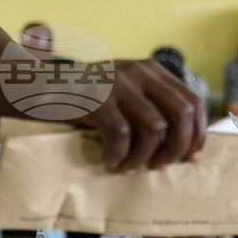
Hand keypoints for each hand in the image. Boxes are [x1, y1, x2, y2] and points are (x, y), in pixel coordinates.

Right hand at [69, 59, 206, 172]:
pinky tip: (109, 159)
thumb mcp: (124, 93)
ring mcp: (117, 83)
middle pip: (181, 113)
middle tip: (161, 165)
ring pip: (154, 127)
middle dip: (178, 146)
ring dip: (145, 156)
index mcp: (151, 70)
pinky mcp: (96, 98)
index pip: (192, 101)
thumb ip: (151, 106)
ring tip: (129, 166)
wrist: (40, 86)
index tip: (192, 157)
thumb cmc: (87, 99)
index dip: (198, 133)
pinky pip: (121, 134)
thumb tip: (185, 143)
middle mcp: (139, 72)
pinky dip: (119, 154)